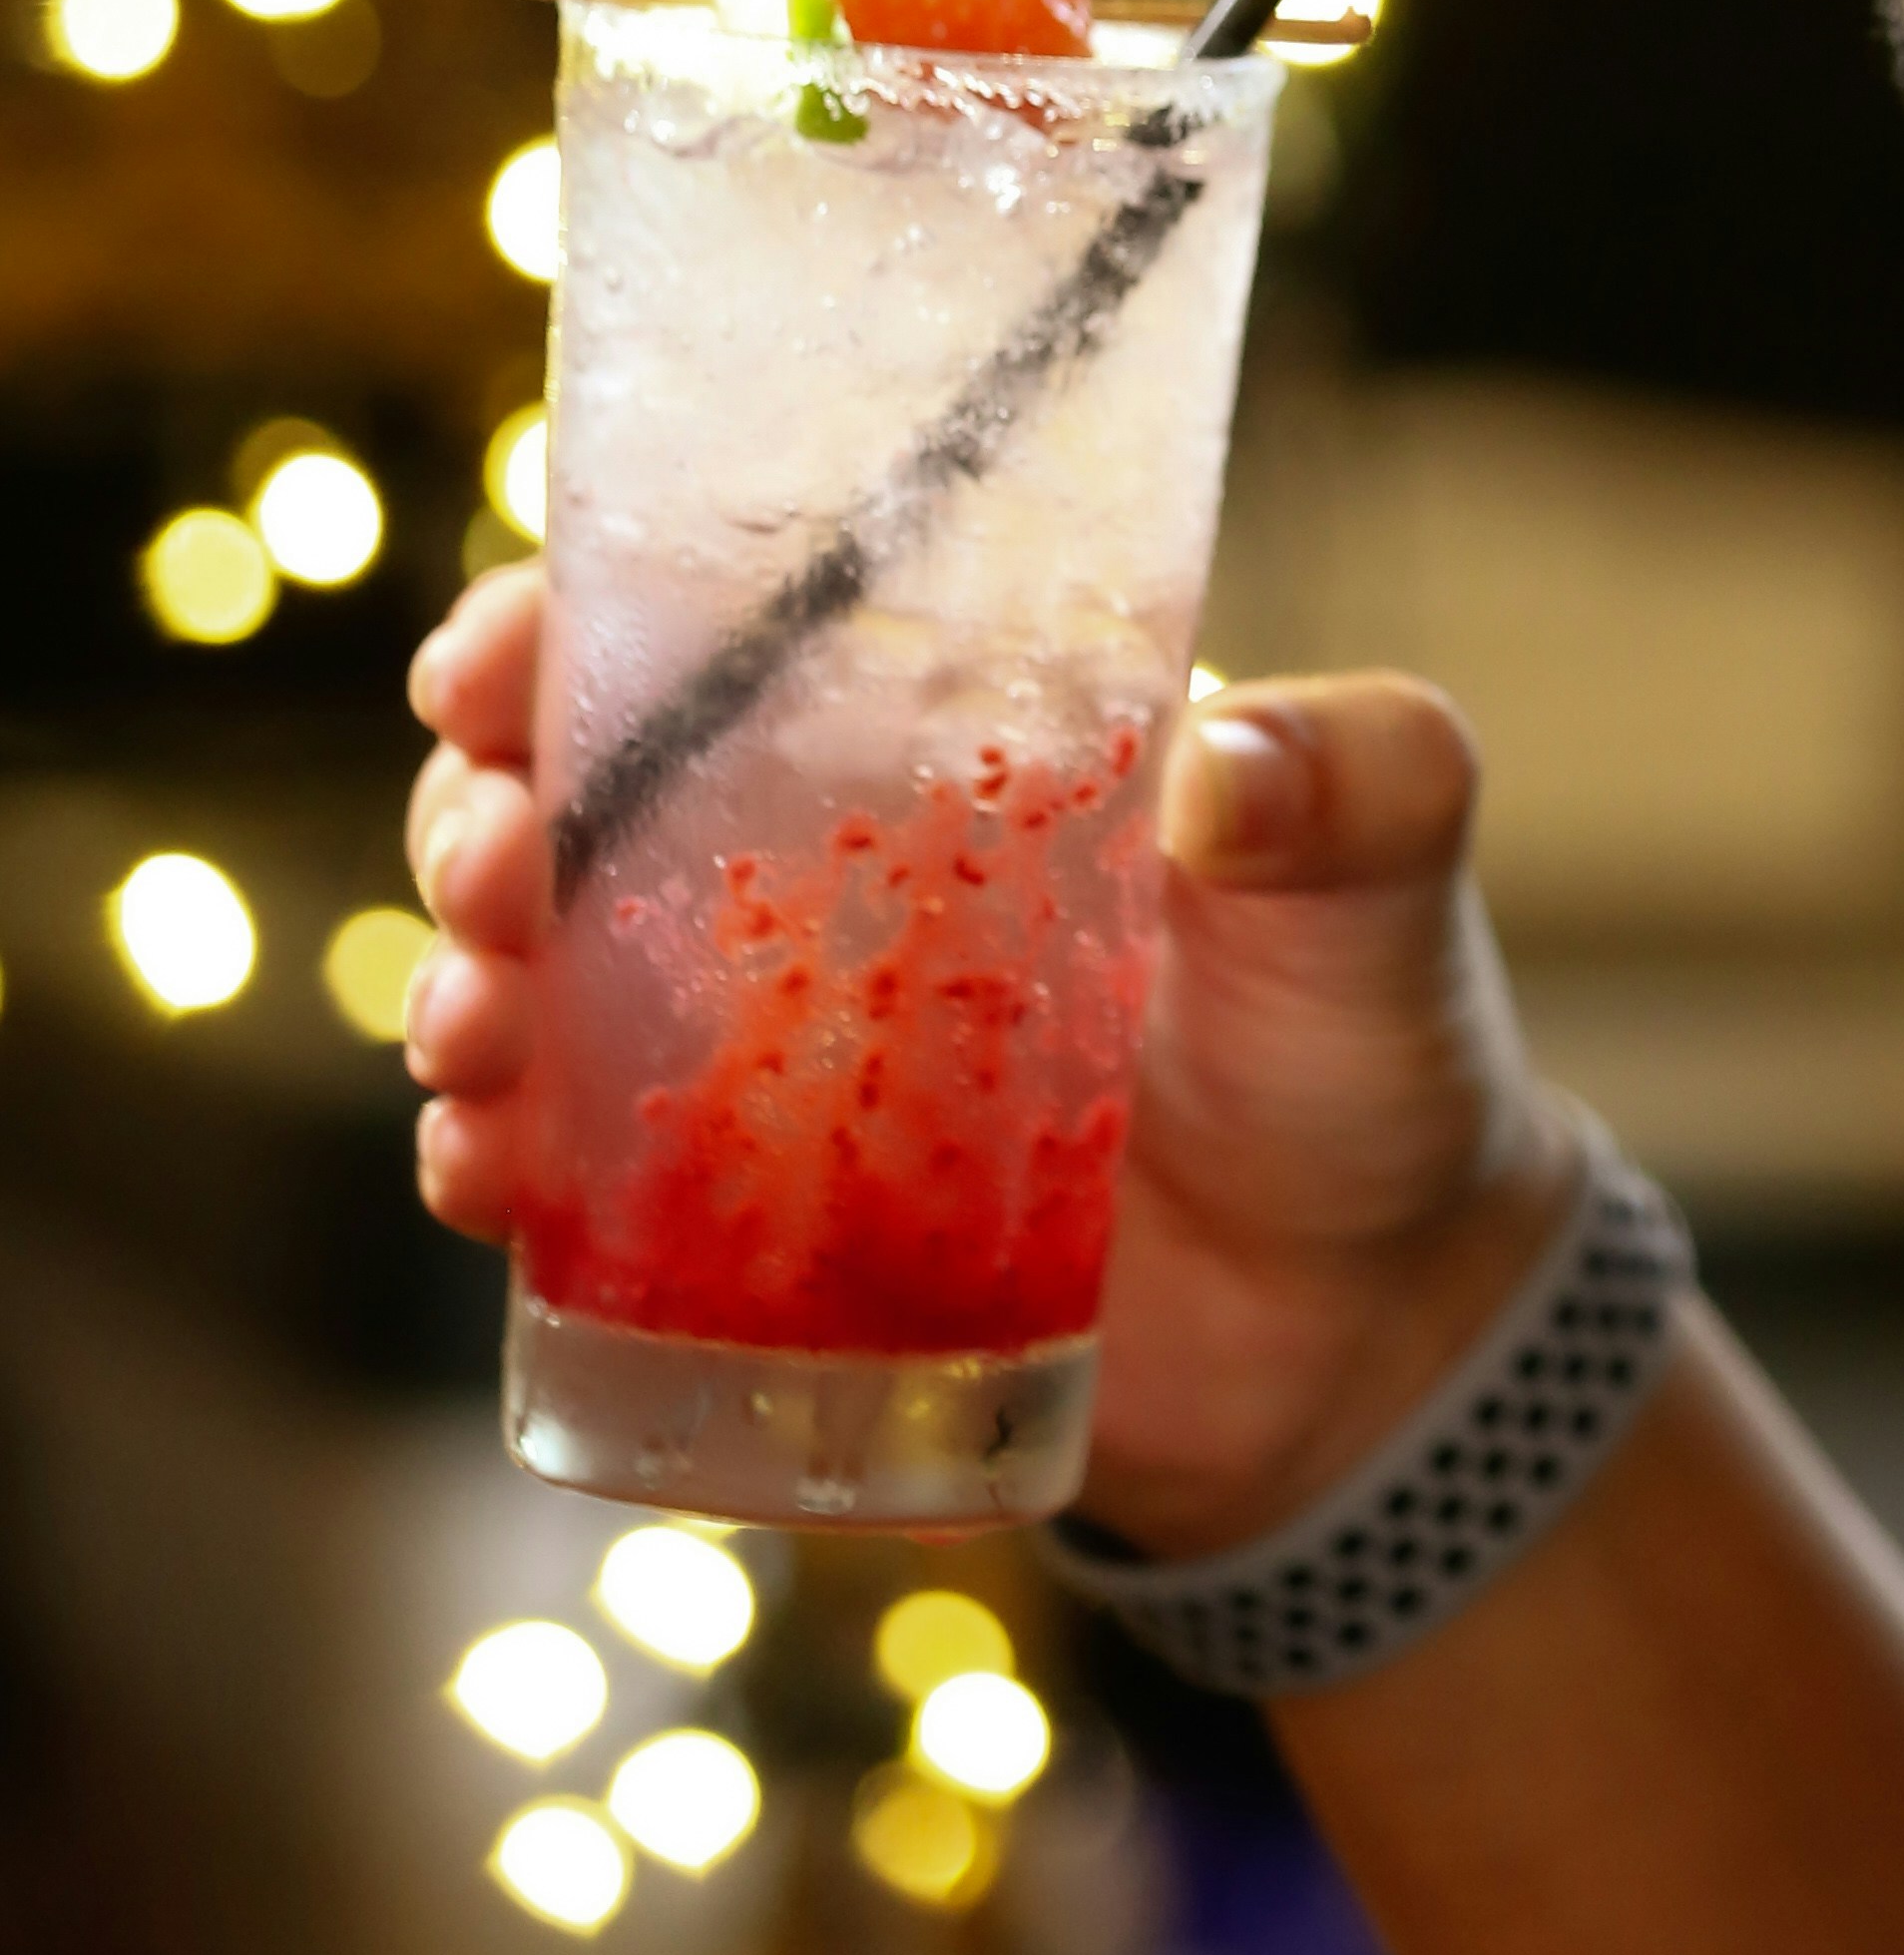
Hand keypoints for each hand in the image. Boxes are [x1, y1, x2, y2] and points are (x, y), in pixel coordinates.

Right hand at [401, 569, 1573, 1556]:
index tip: (487, 665)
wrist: (1376, 1323)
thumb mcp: (1391, 875)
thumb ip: (1365, 781)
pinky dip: (498, 1173)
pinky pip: (575, 1193)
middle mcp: (811, 882)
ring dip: (461, 995)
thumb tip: (1230, 768)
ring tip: (476, 1031)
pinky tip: (486, 1176)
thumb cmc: (1372, 1045)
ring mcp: (766, 1062)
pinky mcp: (754, 1235)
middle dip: (479, 820)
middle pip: (571, 808)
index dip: (562, 632)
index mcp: (926, 746)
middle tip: (493, 869)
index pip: (704, 641)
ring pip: (537, 995)